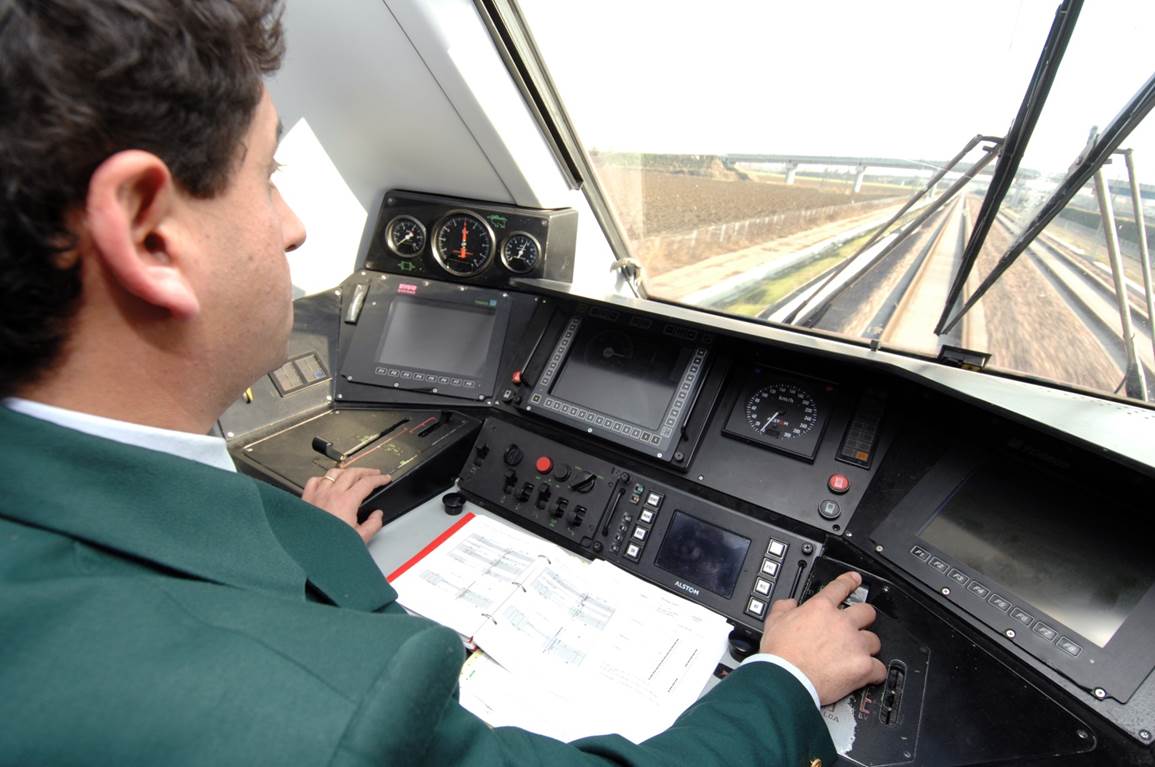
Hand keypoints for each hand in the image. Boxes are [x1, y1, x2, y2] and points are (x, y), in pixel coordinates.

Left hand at [302, 467, 392, 543]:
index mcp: (346, 502)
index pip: (367, 482)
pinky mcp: (306, 498)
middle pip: (352, 473)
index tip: (384, 478)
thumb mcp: (360, 538)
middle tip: (374, 474)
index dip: (379, 479)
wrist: (308, 552)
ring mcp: (317, 494)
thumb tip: (377, 516)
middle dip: (366, 471)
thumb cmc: (329, 547)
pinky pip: (316, 480)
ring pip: (334, 472)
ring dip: (347, 472)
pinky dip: (325, 478)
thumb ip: (373, 524)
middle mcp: (331, 494)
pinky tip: (328, 482)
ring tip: (353, 475)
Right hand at [759, 571, 885, 704]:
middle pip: (867, 612)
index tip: (855, 579)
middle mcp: (842, 623)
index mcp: (820, 609)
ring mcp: (855, 644)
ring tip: (856, 656)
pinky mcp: (863, 667)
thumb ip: (784, 608)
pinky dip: (874, 673)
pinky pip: (879, 669)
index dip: (849, 581)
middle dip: (864, 618)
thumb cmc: (779, 655)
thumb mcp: (773, 622)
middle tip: (857, 626)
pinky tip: (867, 676)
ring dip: (867, 647)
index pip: (840, 587)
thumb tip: (789, 604)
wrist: (786, 681)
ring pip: (874, 641)